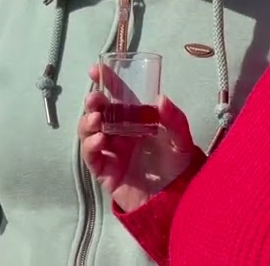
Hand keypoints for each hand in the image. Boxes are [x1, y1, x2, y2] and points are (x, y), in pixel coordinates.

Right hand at [79, 64, 196, 212]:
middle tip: (95, 100)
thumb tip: (160, 98)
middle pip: (99, 111)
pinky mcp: (104, 170)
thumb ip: (174, 119)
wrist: (175, 199)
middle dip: (93, 102)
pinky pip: (91, 155)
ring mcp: (110, 150)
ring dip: (88, 122)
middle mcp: (119, 132)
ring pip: (89, 131)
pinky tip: (99, 140)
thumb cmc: (178, 165)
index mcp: (135, 119)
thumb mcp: (182, 139)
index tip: (96, 69)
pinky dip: (90, 145)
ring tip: (96, 120)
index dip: (106, 81)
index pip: (117, 95)